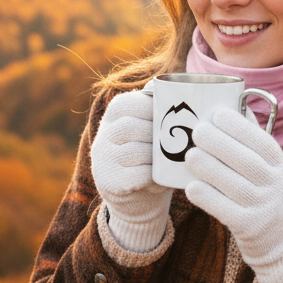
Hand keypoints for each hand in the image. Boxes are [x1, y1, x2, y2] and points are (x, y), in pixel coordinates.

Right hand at [91, 90, 172, 252]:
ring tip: (174, 161)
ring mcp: (103, 160)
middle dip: (159, 135)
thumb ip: (156, 107)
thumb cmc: (153, 156)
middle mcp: (102, 136)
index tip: (173, 119)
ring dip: (160, 158)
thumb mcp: (152, 128)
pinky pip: (138, 176)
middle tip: (180, 143)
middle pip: (131, 128)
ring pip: (136, 152)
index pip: (128, 104)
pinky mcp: (109, 183)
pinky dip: (156, 178)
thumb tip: (158, 83)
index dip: (153, 109)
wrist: (140, 198)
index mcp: (113, 116)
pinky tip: (163, 180)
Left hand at [185, 107, 282, 282]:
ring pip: (234, 185)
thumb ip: (257, 146)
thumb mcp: (276, 172)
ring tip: (190, 155)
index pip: (263, 143)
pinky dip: (208, 198)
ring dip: (210, 168)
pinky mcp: (250, 228)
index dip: (240, 127)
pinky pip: (225, 210)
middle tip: (197, 131)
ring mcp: (264, 209)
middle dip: (220, 143)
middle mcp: (277, 187)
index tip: (217, 114)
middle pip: (247, 162)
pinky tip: (192, 187)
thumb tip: (236, 109)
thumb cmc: (273, 198)